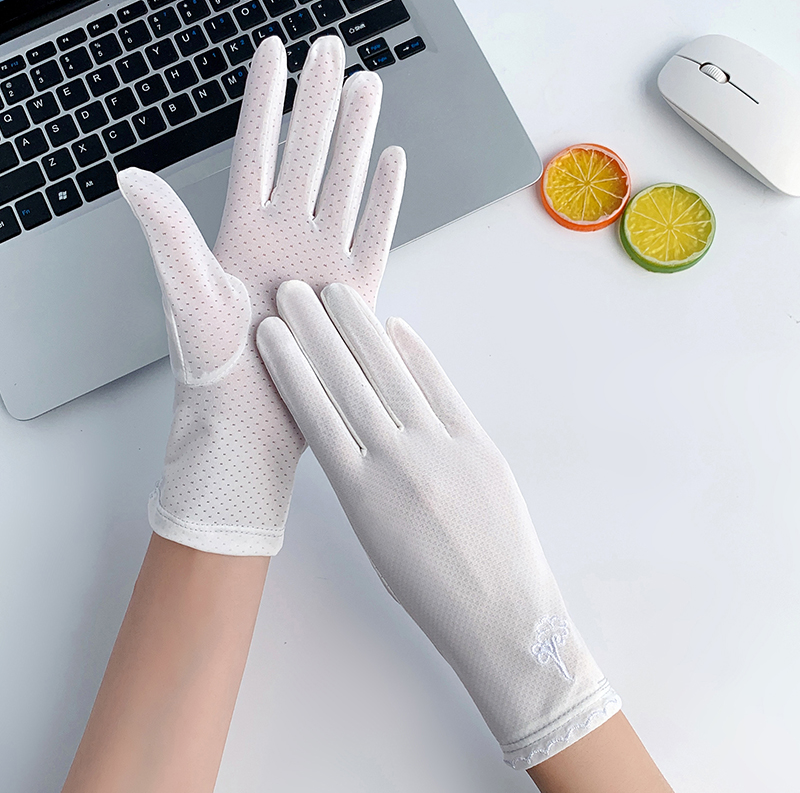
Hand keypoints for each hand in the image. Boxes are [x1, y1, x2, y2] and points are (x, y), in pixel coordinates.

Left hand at [117, 37, 405, 554]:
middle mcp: (286, 237)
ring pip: (344, 182)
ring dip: (356, 134)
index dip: (265, 100)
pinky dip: (385, 198)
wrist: (250, 422)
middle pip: (307, 154)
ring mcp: (322, 260)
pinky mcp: (354, 290)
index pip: (256, 149)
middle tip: (333, 51)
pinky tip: (391, 161)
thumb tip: (131, 177)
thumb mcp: (186, 294)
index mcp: (243, 231)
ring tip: (369, 86)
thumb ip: (167, 234)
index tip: (274, 51)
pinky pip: (374, 233)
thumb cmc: (213, 366)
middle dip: (319, 100)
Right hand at [256, 281, 619, 767]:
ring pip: (392, 376)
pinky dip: (419, 356)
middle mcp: (397, 463)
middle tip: (293, 292)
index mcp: (361, 495)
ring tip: (337, 296)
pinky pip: (442, 390)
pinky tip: (398, 328)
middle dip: (316, 332)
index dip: (291, 367)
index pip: (316, 414)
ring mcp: (442, 450)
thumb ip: (359, 479)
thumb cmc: (430, 591)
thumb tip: (352, 424)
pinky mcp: (479, 445)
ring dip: (360, 330)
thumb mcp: (376, 538)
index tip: (272, 331)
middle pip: (347, 383)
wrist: (501, 615)